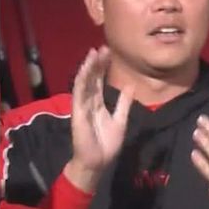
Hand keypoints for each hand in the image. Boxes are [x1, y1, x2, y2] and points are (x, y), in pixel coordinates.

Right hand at [65, 47, 134, 192]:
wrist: (98, 162)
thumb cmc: (107, 144)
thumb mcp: (121, 120)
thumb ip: (124, 103)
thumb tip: (130, 86)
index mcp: (98, 104)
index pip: (100, 81)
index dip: (103, 67)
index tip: (107, 52)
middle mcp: (88, 102)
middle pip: (92, 79)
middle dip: (96, 63)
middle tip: (102, 47)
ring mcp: (82, 107)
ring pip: (84, 83)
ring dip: (88, 68)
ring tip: (93, 53)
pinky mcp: (78, 113)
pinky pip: (79, 95)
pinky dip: (82, 81)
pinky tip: (85, 70)